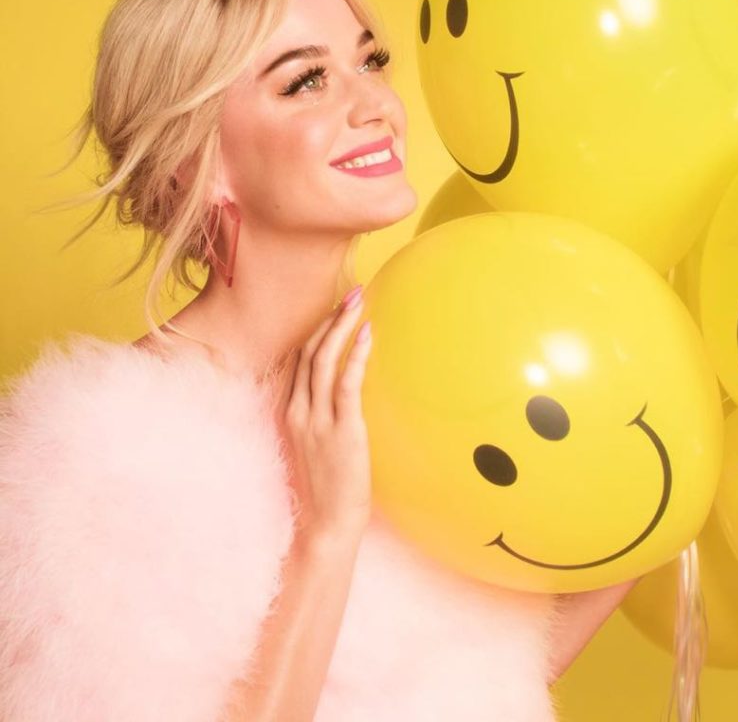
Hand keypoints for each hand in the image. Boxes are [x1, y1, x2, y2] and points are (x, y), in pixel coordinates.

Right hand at [282, 286, 372, 541]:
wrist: (326, 526)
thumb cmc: (326, 489)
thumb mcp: (314, 446)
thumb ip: (320, 417)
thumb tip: (341, 392)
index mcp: (289, 413)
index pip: (297, 359)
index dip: (314, 329)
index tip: (334, 308)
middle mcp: (297, 412)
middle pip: (308, 351)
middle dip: (329, 318)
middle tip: (351, 292)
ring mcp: (316, 421)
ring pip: (323, 360)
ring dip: (340, 326)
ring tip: (359, 302)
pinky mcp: (340, 431)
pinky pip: (346, 383)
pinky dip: (355, 355)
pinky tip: (367, 334)